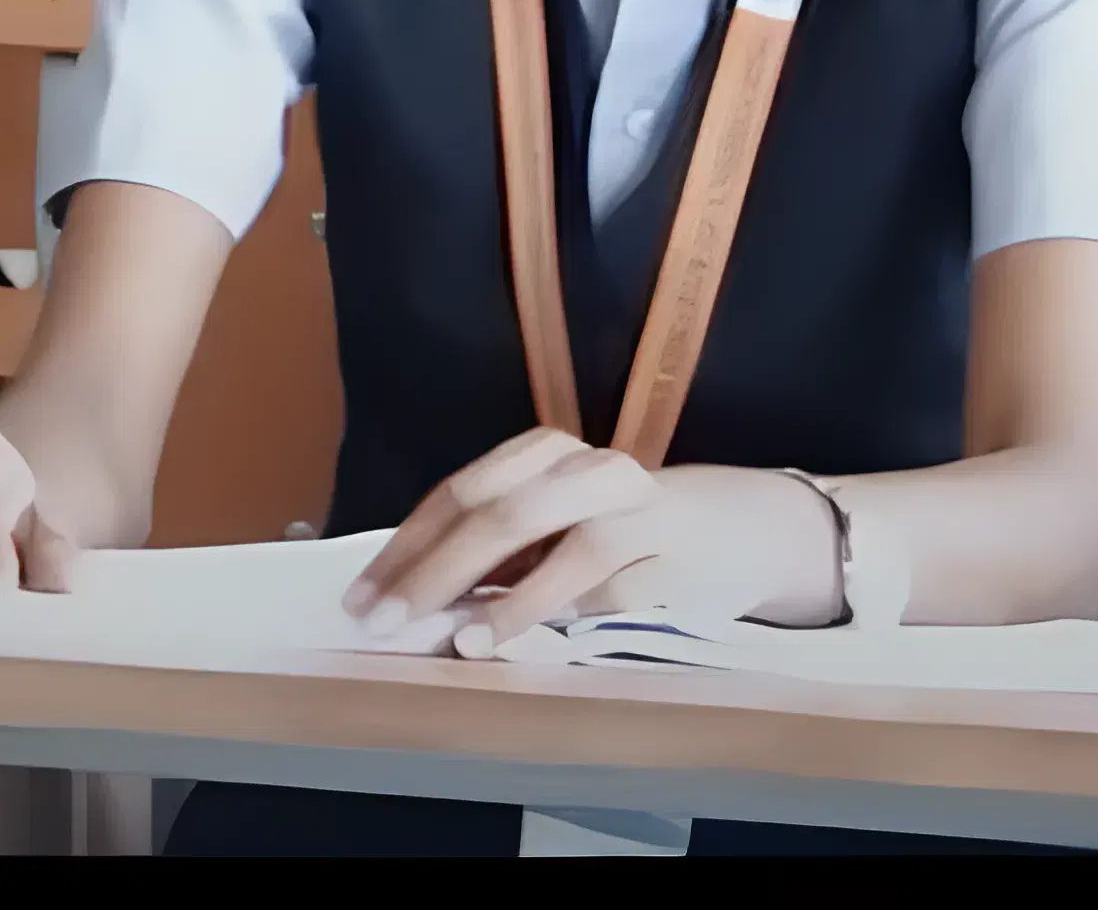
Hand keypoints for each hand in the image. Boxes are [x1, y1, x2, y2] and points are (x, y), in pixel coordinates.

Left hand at [342, 431, 842, 648]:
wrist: (735, 527)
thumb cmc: (619, 529)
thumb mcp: (548, 523)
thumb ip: (490, 550)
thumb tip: (406, 595)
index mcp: (547, 451)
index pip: (462, 493)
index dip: (406, 547)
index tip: (362, 599)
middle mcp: (594, 471)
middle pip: (505, 514)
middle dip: (437, 572)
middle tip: (388, 622)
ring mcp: (643, 515)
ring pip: (573, 550)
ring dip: (512, 602)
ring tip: (462, 642)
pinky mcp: (681, 563)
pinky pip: (620, 594)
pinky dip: (573, 620)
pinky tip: (533, 646)